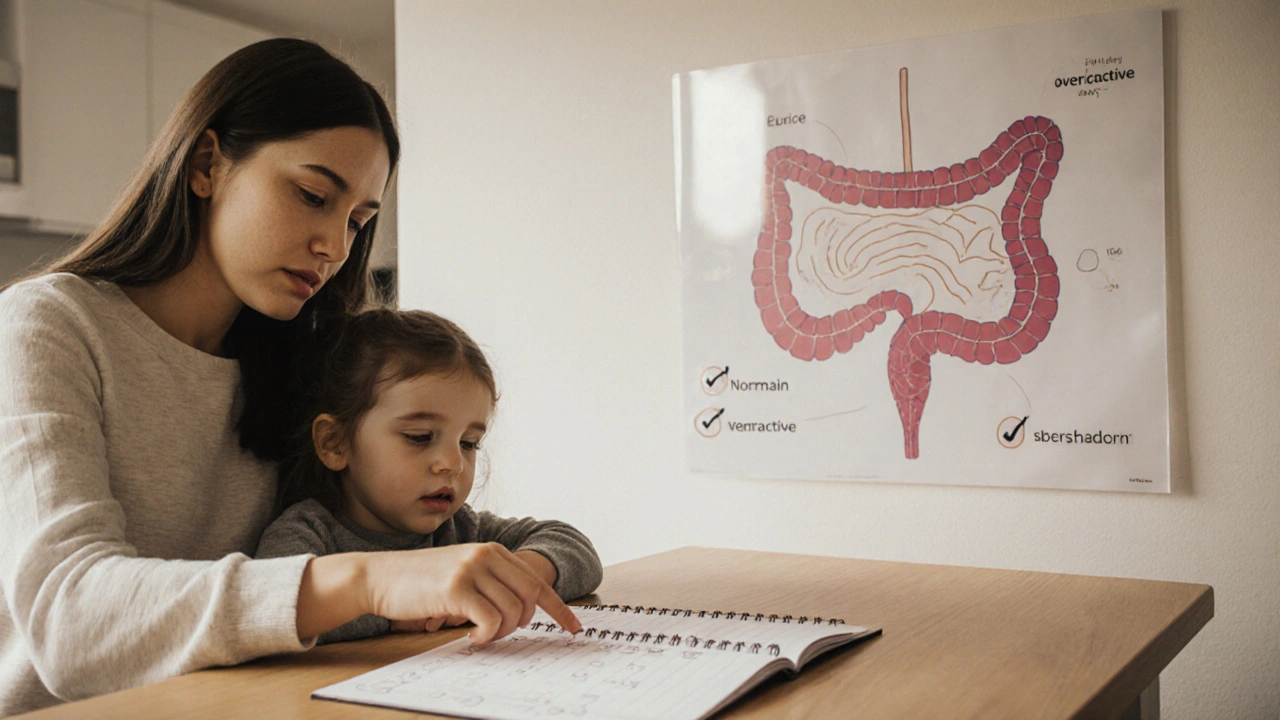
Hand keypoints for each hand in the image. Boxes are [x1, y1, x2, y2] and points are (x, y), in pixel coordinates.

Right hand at [363, 543, 580, 644]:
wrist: (379, 577)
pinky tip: (470, 636)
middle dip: (525, 622)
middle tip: (502, 633)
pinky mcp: (457, 588)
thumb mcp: (462, 573)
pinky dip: (486, 635)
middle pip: (531, 596)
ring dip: (500, 632)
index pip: (537, 581)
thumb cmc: (419, 582)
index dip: (559, 607)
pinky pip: (490, 620)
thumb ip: (491, 583)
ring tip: (479, 634)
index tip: (574, 627)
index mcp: (492, 551)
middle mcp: (486, 555)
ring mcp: (472, 570)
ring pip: (512, 611)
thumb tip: (521, 611)